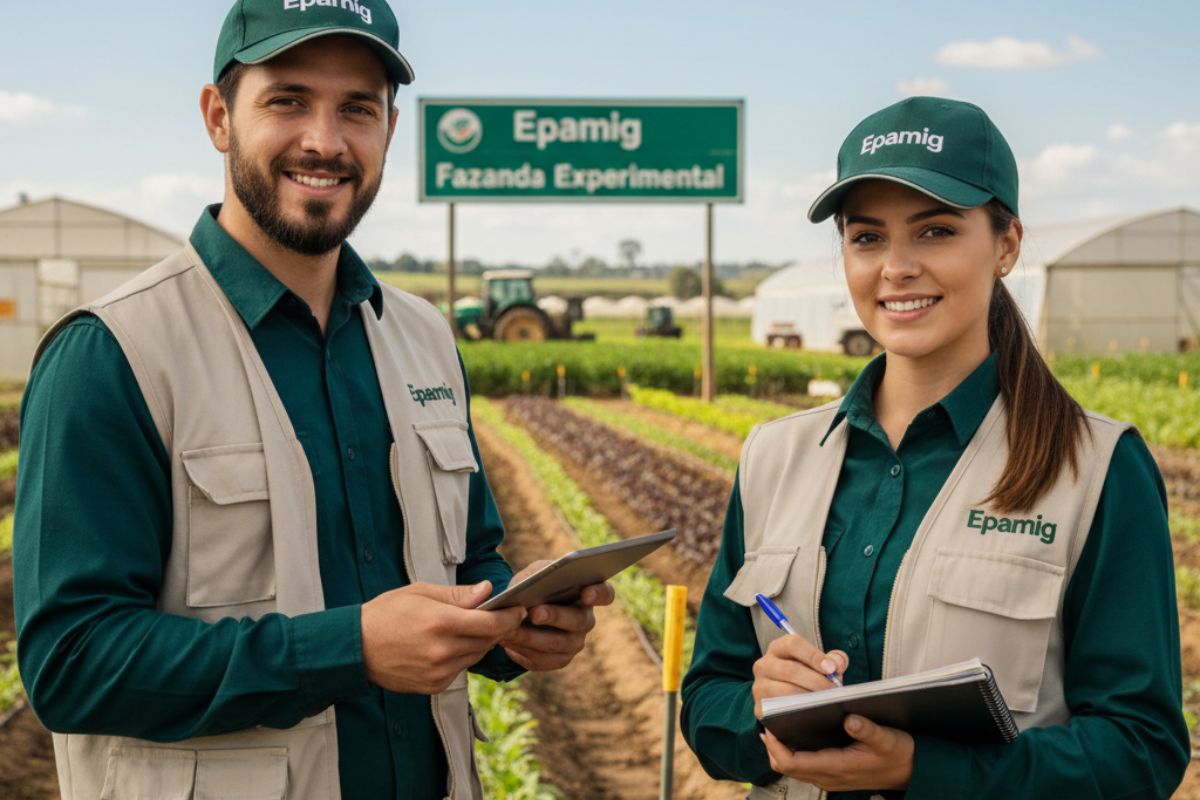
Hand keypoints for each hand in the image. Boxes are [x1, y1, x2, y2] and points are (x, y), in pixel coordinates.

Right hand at [360, 581, 525, 693]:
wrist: (356, 647)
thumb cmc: (386, 613)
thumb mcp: (420, 593)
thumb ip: (458, 595)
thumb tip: (487, 591)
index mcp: (441, 623)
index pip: (490, 624)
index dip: (510, 616)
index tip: (519, 609)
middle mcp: (442, 651)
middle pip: (487, 641)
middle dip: (497, 628)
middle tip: (500, 615)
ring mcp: (438, 672)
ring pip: (476, 656)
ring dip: (480, 642)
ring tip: (472, 628)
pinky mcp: (433, 686)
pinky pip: (460, 670)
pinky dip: (462, 656)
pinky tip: (450, 645)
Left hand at [498, 560, 615, 670]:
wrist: (520, 611)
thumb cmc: (534, 585)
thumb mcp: (535, 573)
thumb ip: (538, 575)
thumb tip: (534, 585)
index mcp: (588, 593)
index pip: (605, 594)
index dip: (599, 594)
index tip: (586, 592)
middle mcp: (586, 620)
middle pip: (578, 621)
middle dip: (555, 616)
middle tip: (535, 613)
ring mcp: (575, 642)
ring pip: (557, 644)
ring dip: (532, 637)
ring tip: (510, 629)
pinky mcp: (559, 659)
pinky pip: (543, 660)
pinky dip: (523, 650)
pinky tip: (507, 642)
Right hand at [751, 634, 847, 718]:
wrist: (787, 701)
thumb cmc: (805, 677)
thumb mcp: (819, 665)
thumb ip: (833, 660)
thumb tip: (837, 663)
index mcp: (778, 648)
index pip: (793, 644)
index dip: (814, 655)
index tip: (832, 668)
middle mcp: (764, 665)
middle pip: (790, 670)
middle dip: (816, 681)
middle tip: (833, 691)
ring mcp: (760, 687)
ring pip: (785, 691)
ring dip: (808, 698)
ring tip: (825, 702)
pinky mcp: (760, 708)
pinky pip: (780, 711)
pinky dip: (799, 712)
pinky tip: (812, 713)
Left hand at [760, 715, 913, 790]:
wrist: (912, 772)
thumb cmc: (899, 755)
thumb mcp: (888, 739)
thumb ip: (868, 730)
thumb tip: (850, 718)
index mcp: (837, 767)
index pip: (791, 762)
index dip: (775, 746)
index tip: (769, 726)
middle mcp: (829, 776)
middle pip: (786, 766)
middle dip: (773, 746)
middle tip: (769, 722)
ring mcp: (830, 776)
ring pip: (794, 767)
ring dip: (782, 748)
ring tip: (779, 723)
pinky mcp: (833, 773)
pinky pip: (804, 765)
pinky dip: (794, 751)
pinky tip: (796, 731)